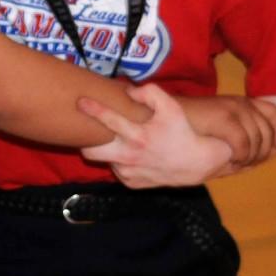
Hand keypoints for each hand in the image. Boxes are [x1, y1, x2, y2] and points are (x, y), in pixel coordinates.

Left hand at [77, 84, 231, 188]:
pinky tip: (132, 155)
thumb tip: (127, 92)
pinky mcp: (131, 183)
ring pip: (104, 160)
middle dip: (86, 141)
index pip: (108, 120)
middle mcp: (129, 157)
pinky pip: (117, 170)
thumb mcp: (171, 107)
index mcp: (137, 136)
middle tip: (91, 132)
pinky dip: (120, 162)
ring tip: (118, 142)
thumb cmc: (181, 131)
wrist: (195, 163)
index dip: (92, 109)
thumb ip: (149, 93)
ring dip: (107, 150)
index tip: (80, 102)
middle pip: (91, 151)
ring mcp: (128, 173)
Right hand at [177, 94, 275, 166]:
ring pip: (258, 139)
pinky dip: (242, 155)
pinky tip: (233, 161)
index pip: (272, 111)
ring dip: (253, 155)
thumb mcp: (212, 125)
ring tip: (240, 164)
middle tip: (254, 163)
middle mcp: (239, 103)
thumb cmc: (183, 123)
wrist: (160, 114)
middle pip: (268, 129)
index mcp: (238, 101)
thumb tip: (251, 153)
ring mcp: (233, 109)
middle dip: (266, 150)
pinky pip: (244, 143)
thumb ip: (232, 133)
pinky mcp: (224, 118)